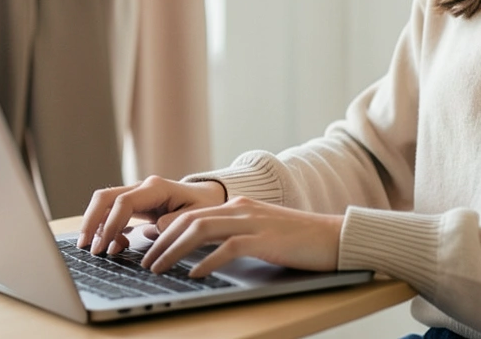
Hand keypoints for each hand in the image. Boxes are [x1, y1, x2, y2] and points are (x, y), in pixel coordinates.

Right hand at [79, 175, 226, 255]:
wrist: (208, 198)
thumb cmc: (204, 207)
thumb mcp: (196, 217)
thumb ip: (174, 223)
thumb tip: (151, 231)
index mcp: (156, 188)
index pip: (123, 202)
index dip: (111, 224)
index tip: (104, 247)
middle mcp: (142, 187)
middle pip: (105, 197)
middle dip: (91, 221)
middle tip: (84, 246)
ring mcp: (137, 194)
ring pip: (105, 203)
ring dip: (96, 225)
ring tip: (97, 250)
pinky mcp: (135, 203)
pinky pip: (113, 212)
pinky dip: (108, 228)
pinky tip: (115, 246)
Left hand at [141, 197, 343, 277]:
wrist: (335, 237)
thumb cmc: (299, 241)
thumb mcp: (261, 233)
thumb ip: (234, 236)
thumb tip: (201, 253)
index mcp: (238, 206)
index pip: (192, 214)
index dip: (166, 230)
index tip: (148, 247)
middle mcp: (241, 209)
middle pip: (189, 220)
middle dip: (162, 242)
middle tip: (145, 262)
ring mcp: (253, 222)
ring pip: (201, 230)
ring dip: (174, 250)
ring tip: (159, 268)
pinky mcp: (265, 238)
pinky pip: (229, 248)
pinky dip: (207, 261)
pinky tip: (194, 274)